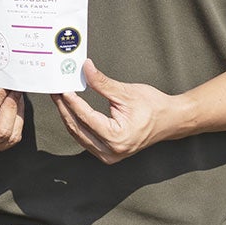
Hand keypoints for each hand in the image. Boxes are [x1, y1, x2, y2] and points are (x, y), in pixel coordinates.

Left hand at [51, 60, 177, 163]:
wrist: (170, 120)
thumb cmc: (153, 107)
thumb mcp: (126, 92)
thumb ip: (102, 82)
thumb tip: (84, 68)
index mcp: (117, 138)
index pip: (86, 117)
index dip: (71, 102)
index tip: (61, 88)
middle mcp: (111, 151)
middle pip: (78, 128)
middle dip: (64, 108)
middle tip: (55, 91)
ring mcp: (109, 156)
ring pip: (79, 135)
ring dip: (68, 116)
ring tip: (60, 98)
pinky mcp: (107, 153)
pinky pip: (85, 138)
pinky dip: (77, 123)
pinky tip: (70, 110)